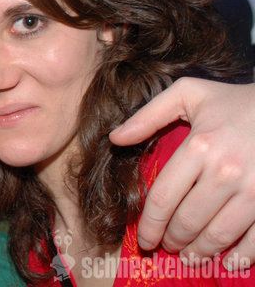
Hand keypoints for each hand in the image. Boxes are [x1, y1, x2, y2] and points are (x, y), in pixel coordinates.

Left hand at [110, 77, 254, 268]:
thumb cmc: (234, 101)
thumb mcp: (188, 94)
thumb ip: (148, 115)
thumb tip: (115, 138)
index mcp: (199, 146)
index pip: (163, 197)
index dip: (149, 224)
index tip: (143, 239)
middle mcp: (225, 171)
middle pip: (187, 220)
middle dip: (172, 239)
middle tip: (166, 246)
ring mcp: (254, 189)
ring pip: (218, 234)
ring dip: (200, 251)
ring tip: (190, 256)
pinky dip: (240, 255)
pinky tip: (228, 261)